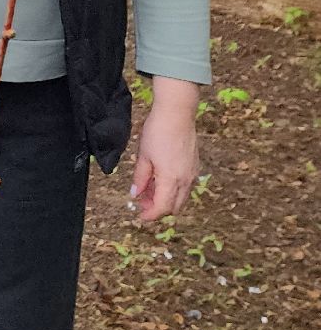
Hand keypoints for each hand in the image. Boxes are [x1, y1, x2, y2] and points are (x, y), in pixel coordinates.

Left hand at [130, 77, 200, 221]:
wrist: (177, 114)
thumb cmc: (158, 132)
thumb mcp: (143, 156)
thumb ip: (140, 178)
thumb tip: (135, 194)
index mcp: (171, 179)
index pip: (162, 207)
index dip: (150, 215)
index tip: (140, 216)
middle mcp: (185, 180)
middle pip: (174, 207)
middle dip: (158, 209)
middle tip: (141, 202)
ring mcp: (192, 174)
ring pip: (181, 198)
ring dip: (166, 199)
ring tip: (148, 189)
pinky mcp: (194, 166)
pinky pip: (185, 187)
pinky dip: (173, 189)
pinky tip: (159, 179)